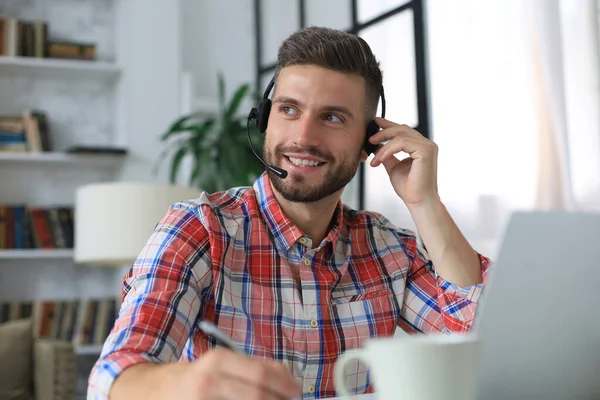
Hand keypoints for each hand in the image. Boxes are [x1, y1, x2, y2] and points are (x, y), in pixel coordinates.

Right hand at [180, 348, 301, 399]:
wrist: (152, 390)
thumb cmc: (193, 378)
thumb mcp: (220, 364)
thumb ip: (251, 367)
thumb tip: (287, 378)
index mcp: (219, 360)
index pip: (261, 374)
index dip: (284, 384)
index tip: (297, 390)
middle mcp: (210, 380)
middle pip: (257, 394)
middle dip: (279, 399)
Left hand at [368, 117, 439, 208]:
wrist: (418, 201)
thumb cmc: (409, 188)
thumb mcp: (394, 167)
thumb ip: (388, 155)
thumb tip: (377, 146)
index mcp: (421, 147)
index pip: (404, 131)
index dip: (389, 125)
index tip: (376, 122)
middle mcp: (427, 144)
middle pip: (402, 129)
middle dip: (384, 131)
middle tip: (370, 138)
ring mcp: (428, 146)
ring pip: (400, 136)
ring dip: (383, 146)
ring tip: (374, 158)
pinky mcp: (426, 151)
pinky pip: (402, 143)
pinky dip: (388, 150)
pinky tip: (380, 159)